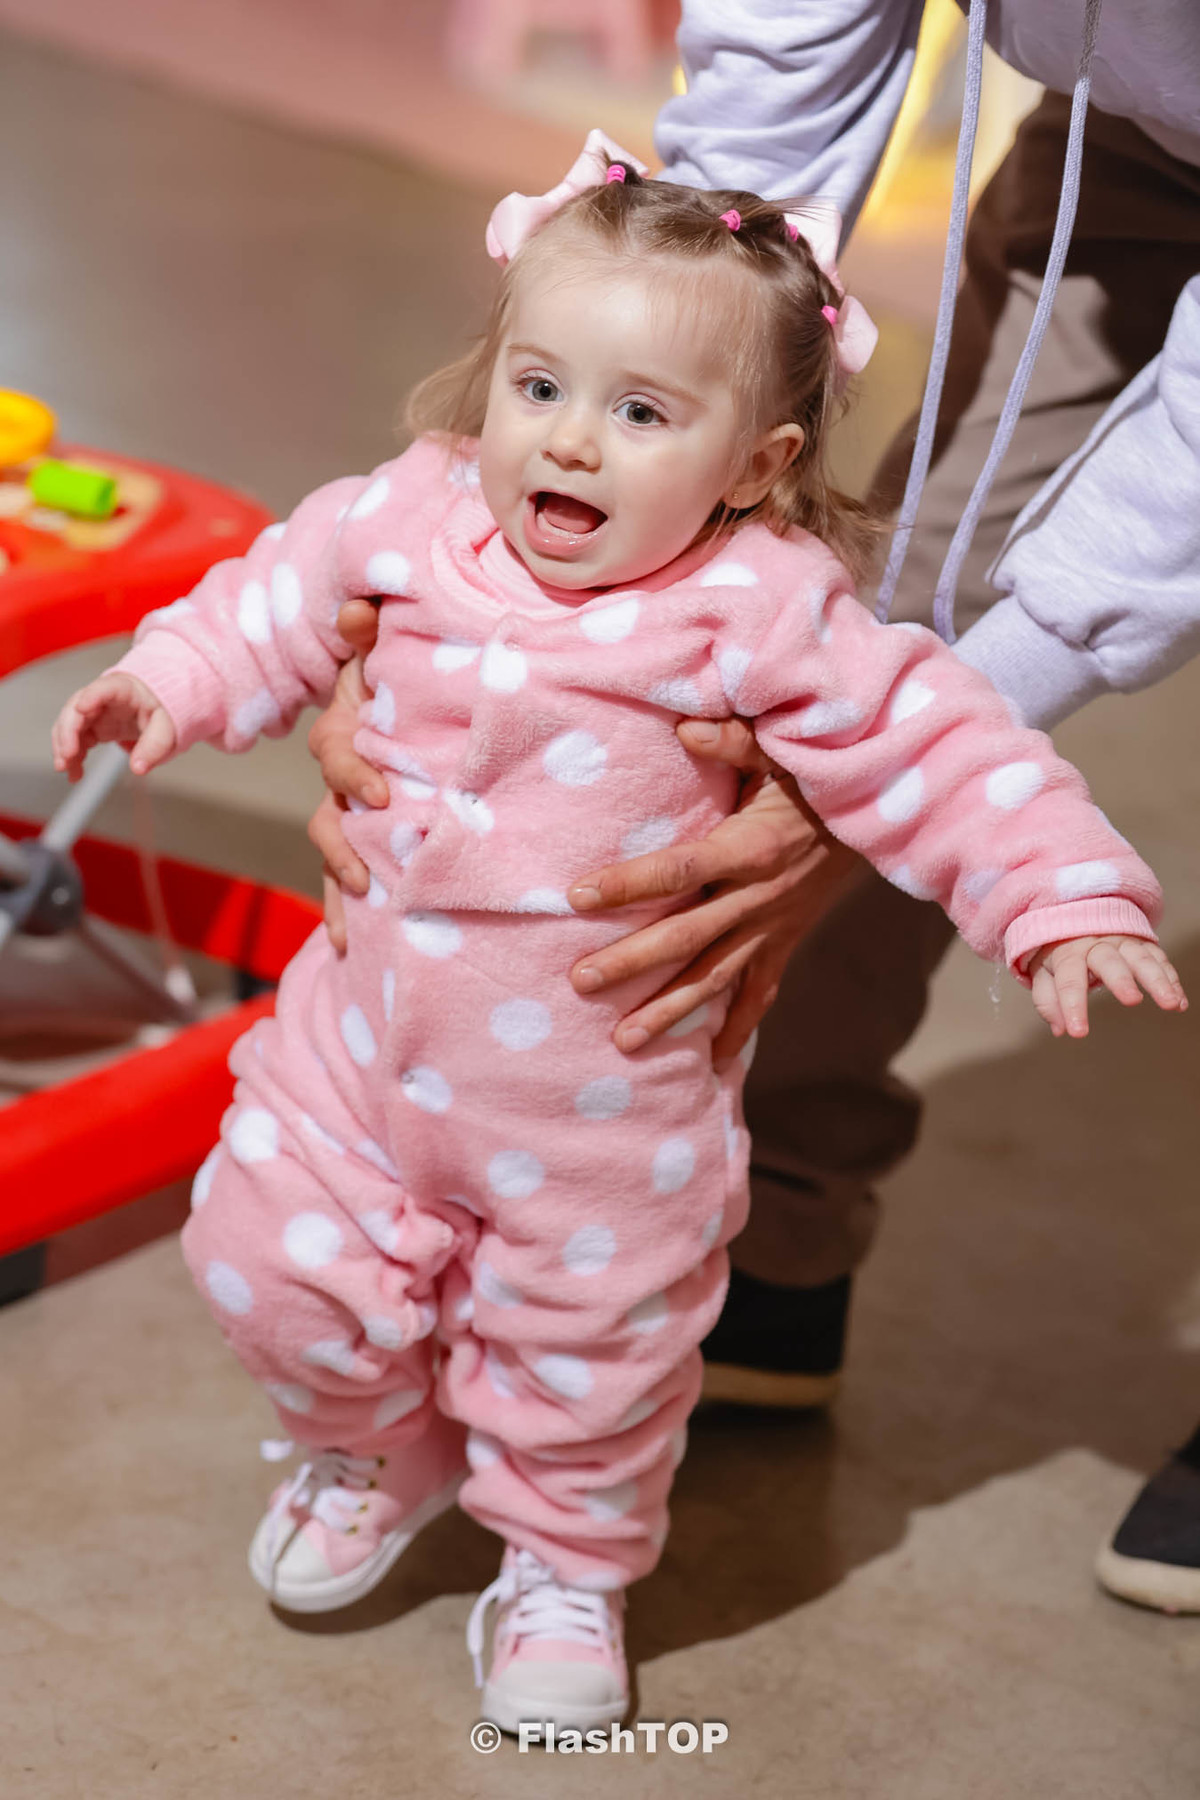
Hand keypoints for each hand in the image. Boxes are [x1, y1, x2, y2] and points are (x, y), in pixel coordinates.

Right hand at [52, 671, 175, 780]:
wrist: (156, 709)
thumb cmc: (160, 709)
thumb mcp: (166, 727)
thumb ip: (154, 746)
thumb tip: (138, 768)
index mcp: (123, 689)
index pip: (104, 688)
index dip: (91, 696)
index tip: (81, 708)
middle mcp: (102, 698)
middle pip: (76, 709)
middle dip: (67, 732)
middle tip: (67, 755)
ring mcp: (93, 712)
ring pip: (69, 726)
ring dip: (64, 748)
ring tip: (68, 770)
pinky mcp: (91, 726)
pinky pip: (75, 739)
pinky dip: (72, 756)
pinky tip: (75, 772)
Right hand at [307, 597, 383, 952]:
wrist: (422, 701)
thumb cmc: (406, 675)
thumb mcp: (389, 650)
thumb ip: (373, 631)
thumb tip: (361, 611)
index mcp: (349, 732)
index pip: (336, 752)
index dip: (352, 771)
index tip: (380, 793)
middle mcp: (344, 778)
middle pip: (327, 816)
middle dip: (343, 846)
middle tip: (366, 872)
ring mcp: (353, 815)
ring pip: (333, 855)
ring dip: (339, 890)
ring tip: (353, 926)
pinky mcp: (371, 843)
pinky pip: (350, 881)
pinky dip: (347, 913)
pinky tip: (352, 948)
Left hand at [567, 718, 863, 1062]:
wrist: (884, 814)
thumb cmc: (821, 776)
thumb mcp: (784, 751)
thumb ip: (735, 741)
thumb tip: (685, 728)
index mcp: (751, 846)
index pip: (680, 869)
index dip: (629, 883)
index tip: (578, 895)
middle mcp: (759, 896)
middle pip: (687, 936)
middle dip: (632, 962)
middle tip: (581, 982)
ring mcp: (772, 927)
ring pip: (715, 977)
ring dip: (670, 1012)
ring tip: (623, 1043)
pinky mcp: (786, 943)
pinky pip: (760, 994)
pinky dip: (738, 1030)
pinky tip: (712, 1064)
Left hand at [1027, 934, 1187, 1037]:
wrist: (1078, 916)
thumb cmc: (1060, 952)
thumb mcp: (1044, 971)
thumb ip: (1047, 1000)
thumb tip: (1060, 1029)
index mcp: (1068, 952)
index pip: (1070, 980)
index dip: (1073, 1006)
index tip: (1078, 1033)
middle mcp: (1097, 944)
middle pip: (1110, 961)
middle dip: (1122, 980)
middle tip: (1132, 1001)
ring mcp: (1123, 942)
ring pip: (1142, 958)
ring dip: (1158, 981)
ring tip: (1170, 1004)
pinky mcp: (1143, 943)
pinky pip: (1159, 959)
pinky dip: (1171, 980)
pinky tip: (1179, 1002)